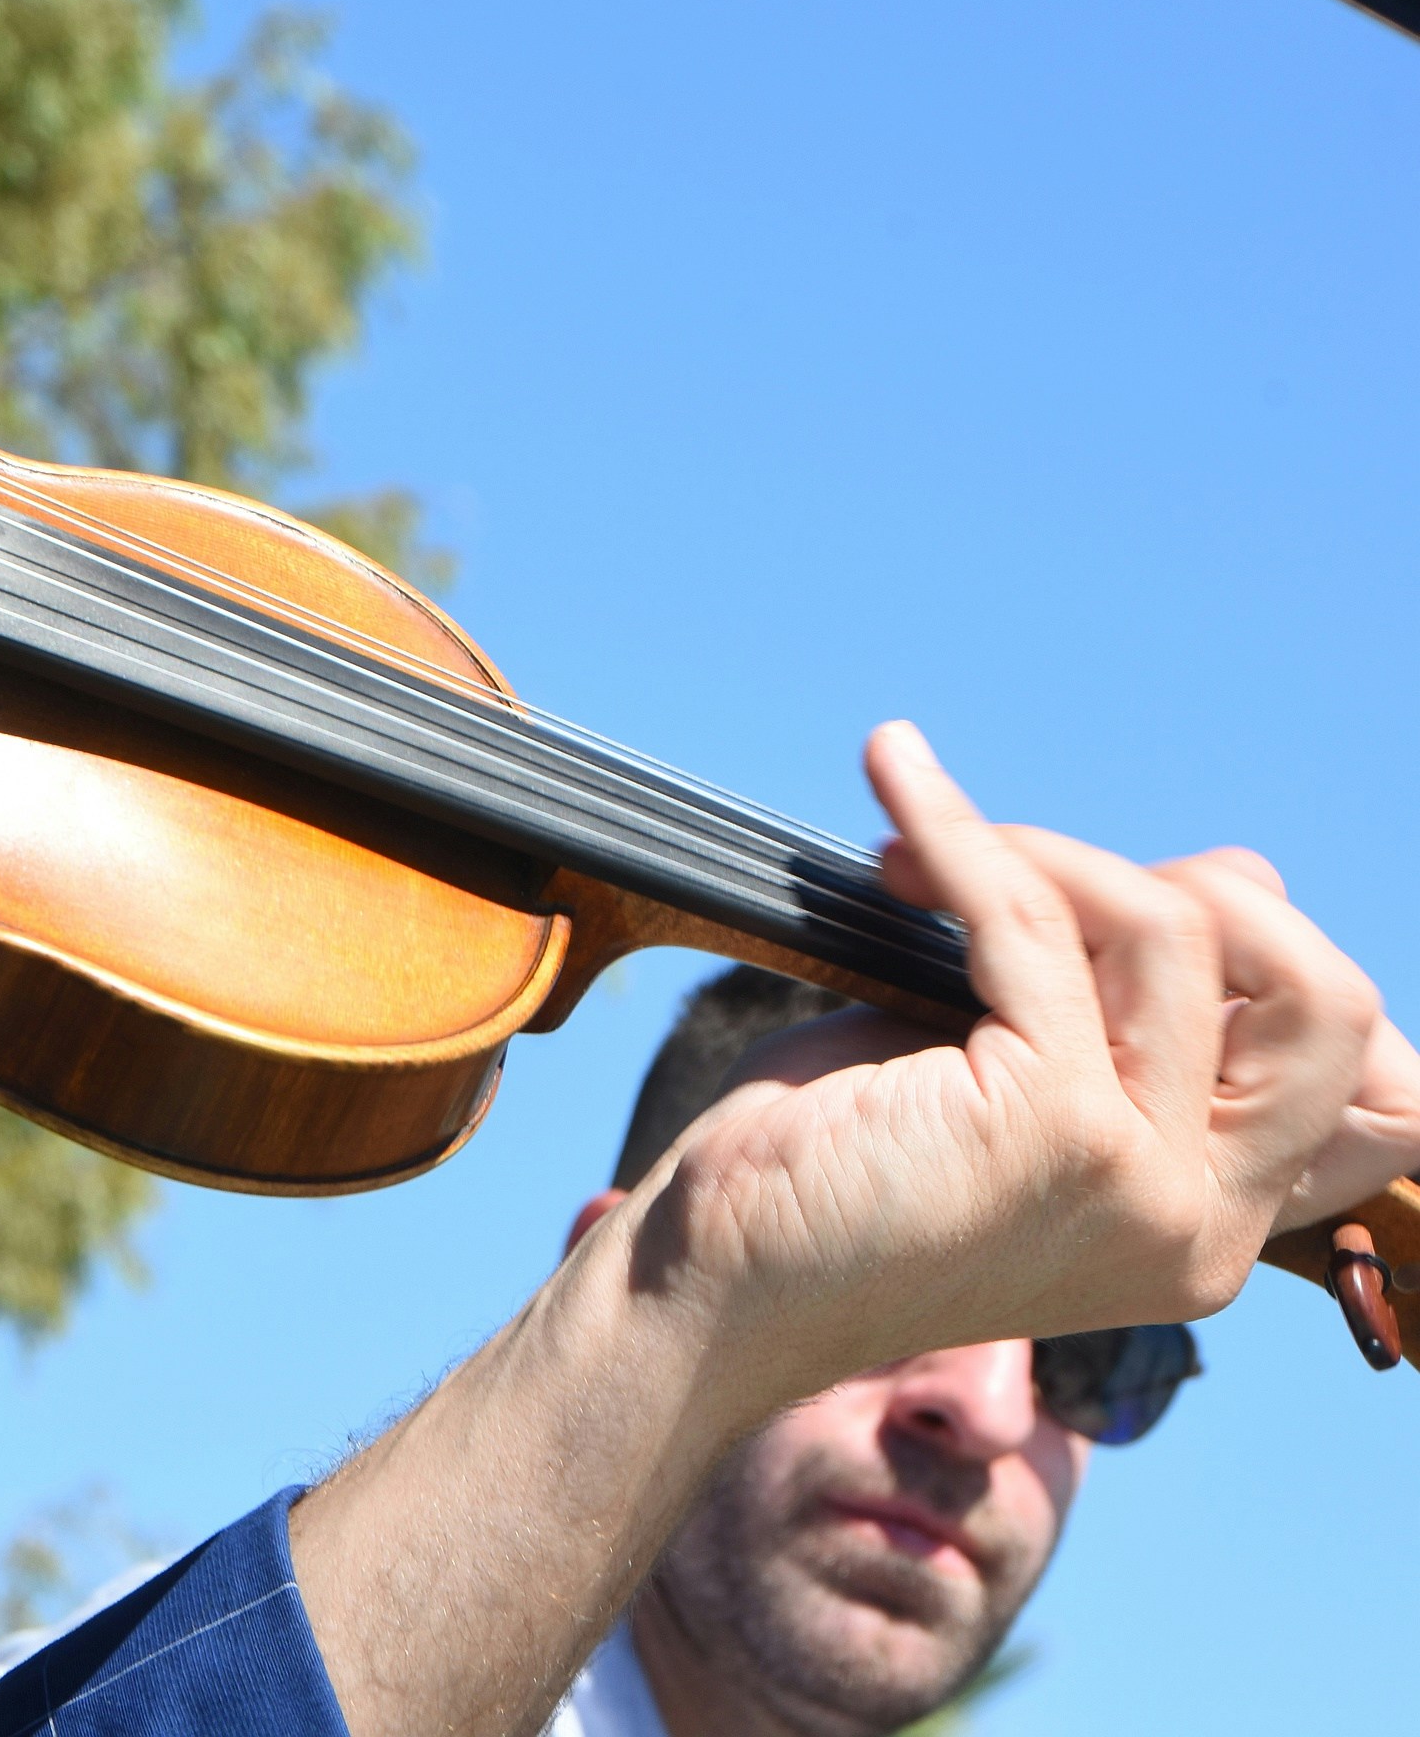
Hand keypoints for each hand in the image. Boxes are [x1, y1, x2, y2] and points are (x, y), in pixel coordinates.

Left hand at [632, 721, 1391, 1407]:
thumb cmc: (834, 1180)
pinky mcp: (1047, 1124)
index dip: (1282, 967)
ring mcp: (1138, 1177)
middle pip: (1326, 1000)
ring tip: (912, 859)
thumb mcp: (1021, 1086)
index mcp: (1209, 1227)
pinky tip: (893, 774)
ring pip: (1172, 930)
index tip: (1135, 914)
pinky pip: (1025, 917)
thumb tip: (1246, 871)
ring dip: (1036, 852)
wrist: (707, 1286)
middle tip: (1044, 880)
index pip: (1375, 1093)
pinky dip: (955, 825)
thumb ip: (1131, 1007)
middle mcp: (1199, 1219)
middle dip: (1205, 896)